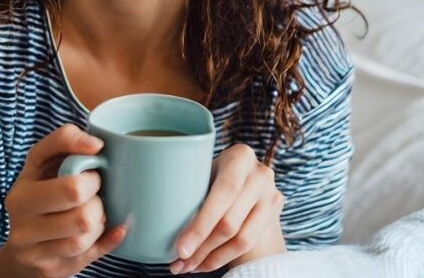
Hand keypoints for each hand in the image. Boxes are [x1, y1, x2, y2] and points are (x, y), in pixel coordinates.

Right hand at [0, 124, 128, 277]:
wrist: (22, 254)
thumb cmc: (42, 199)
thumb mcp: (44, 167)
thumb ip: (65, 143)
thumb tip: (95, 144)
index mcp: (22, 185)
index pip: (56, 155)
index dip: (83, 152)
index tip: (97, 151)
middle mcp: (20, 214)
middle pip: (75, 193)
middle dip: (95, 191)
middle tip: (95, 192)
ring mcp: (31, 245)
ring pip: (84, 228)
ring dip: (98, 220)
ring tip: (93, 214)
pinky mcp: (48, 269)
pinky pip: (90, 252)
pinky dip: (106, 239)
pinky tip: (107, 230)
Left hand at [169, 143, 285, 273]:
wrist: (246, 175)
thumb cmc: (212, 172)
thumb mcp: (204, 170)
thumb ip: (188, 186)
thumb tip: (148, 214)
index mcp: (240, 156)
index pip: (223, 193)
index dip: (201, 225)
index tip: (180, 248)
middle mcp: (260, 174)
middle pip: (230, 221)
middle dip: (201, 247)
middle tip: (178, 262)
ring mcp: (271, 194)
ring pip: (241, 238)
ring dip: (211, 258)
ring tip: (187, 266)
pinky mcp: (275, 212)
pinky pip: (247, 244)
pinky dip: (222, 257)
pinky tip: (203, 263)